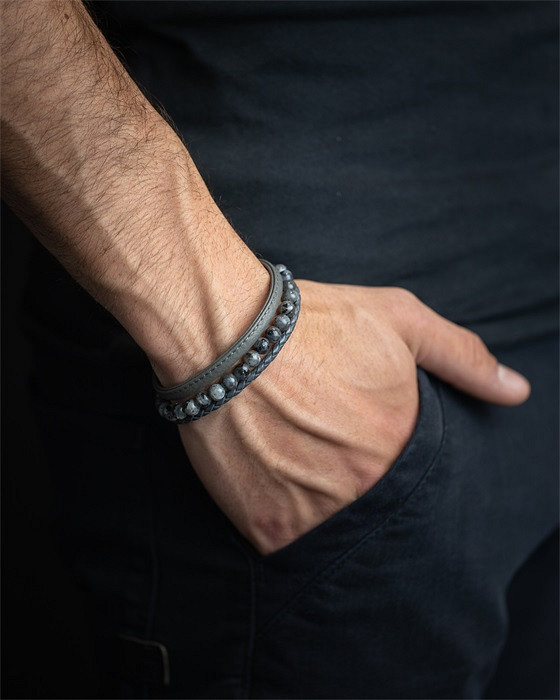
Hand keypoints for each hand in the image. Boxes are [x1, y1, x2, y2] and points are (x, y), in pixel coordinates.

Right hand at [179, 280, 530, 554]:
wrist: (226, 335)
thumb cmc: (314, 322)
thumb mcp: (400, 320)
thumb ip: (463, 357)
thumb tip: (517, 392)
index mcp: (403, 445)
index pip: (413, 473)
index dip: (381, 448)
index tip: (353, 428)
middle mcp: (365, 488)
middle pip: (370, 499)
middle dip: (350, 474)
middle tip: (317, 437)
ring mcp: (317, 514)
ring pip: (331, 523)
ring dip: (315, 496)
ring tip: (290, 450)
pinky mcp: (270, 529)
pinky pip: (287, 538)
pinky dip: (280, 512)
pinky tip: (268, 471)